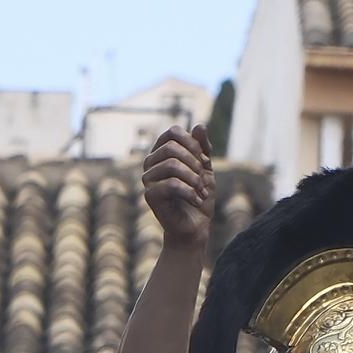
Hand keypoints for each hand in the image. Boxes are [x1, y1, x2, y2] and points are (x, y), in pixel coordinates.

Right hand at [141, 124, 216, 253]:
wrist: (195, 226)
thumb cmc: (199, 196)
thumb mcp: (205, 168)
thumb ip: (202, 148)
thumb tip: (199, 125)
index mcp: (162, 152)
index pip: (173, 132)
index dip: (193, 144)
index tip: (204, 161)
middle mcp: (150, 163)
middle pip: (172, 147)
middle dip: (195, 163)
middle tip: (204, 180)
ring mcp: (147, 179)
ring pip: (172, 164)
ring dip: (194, 179)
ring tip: (201, 192)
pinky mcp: (150, 195)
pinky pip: (171, 184)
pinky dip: (190, 193)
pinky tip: (196, 201)